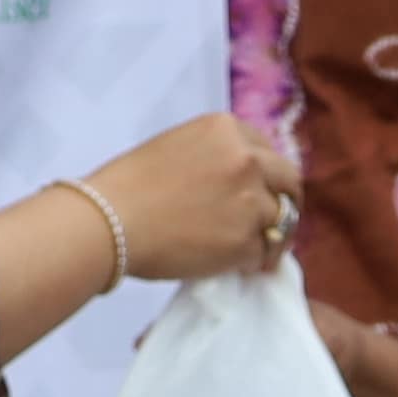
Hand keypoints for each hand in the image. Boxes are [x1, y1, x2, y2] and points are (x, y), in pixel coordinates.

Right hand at [88, 112, 302, 281]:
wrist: (108, 223)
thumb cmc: (126, 187)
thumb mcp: (176, 148)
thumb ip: (214, 156)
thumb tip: (238, 183)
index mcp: (226, 129)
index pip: (268, 150)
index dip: (267, 175)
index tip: (262, 192)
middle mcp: (246, 158)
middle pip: (289, 180)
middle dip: (286, 201)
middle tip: (275, 223)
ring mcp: (250, 199)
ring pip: (283, 220)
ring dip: (274, 236)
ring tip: (258, 252)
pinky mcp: (246, 240)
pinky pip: (265, 252)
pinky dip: (255, 262)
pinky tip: (239, 266)